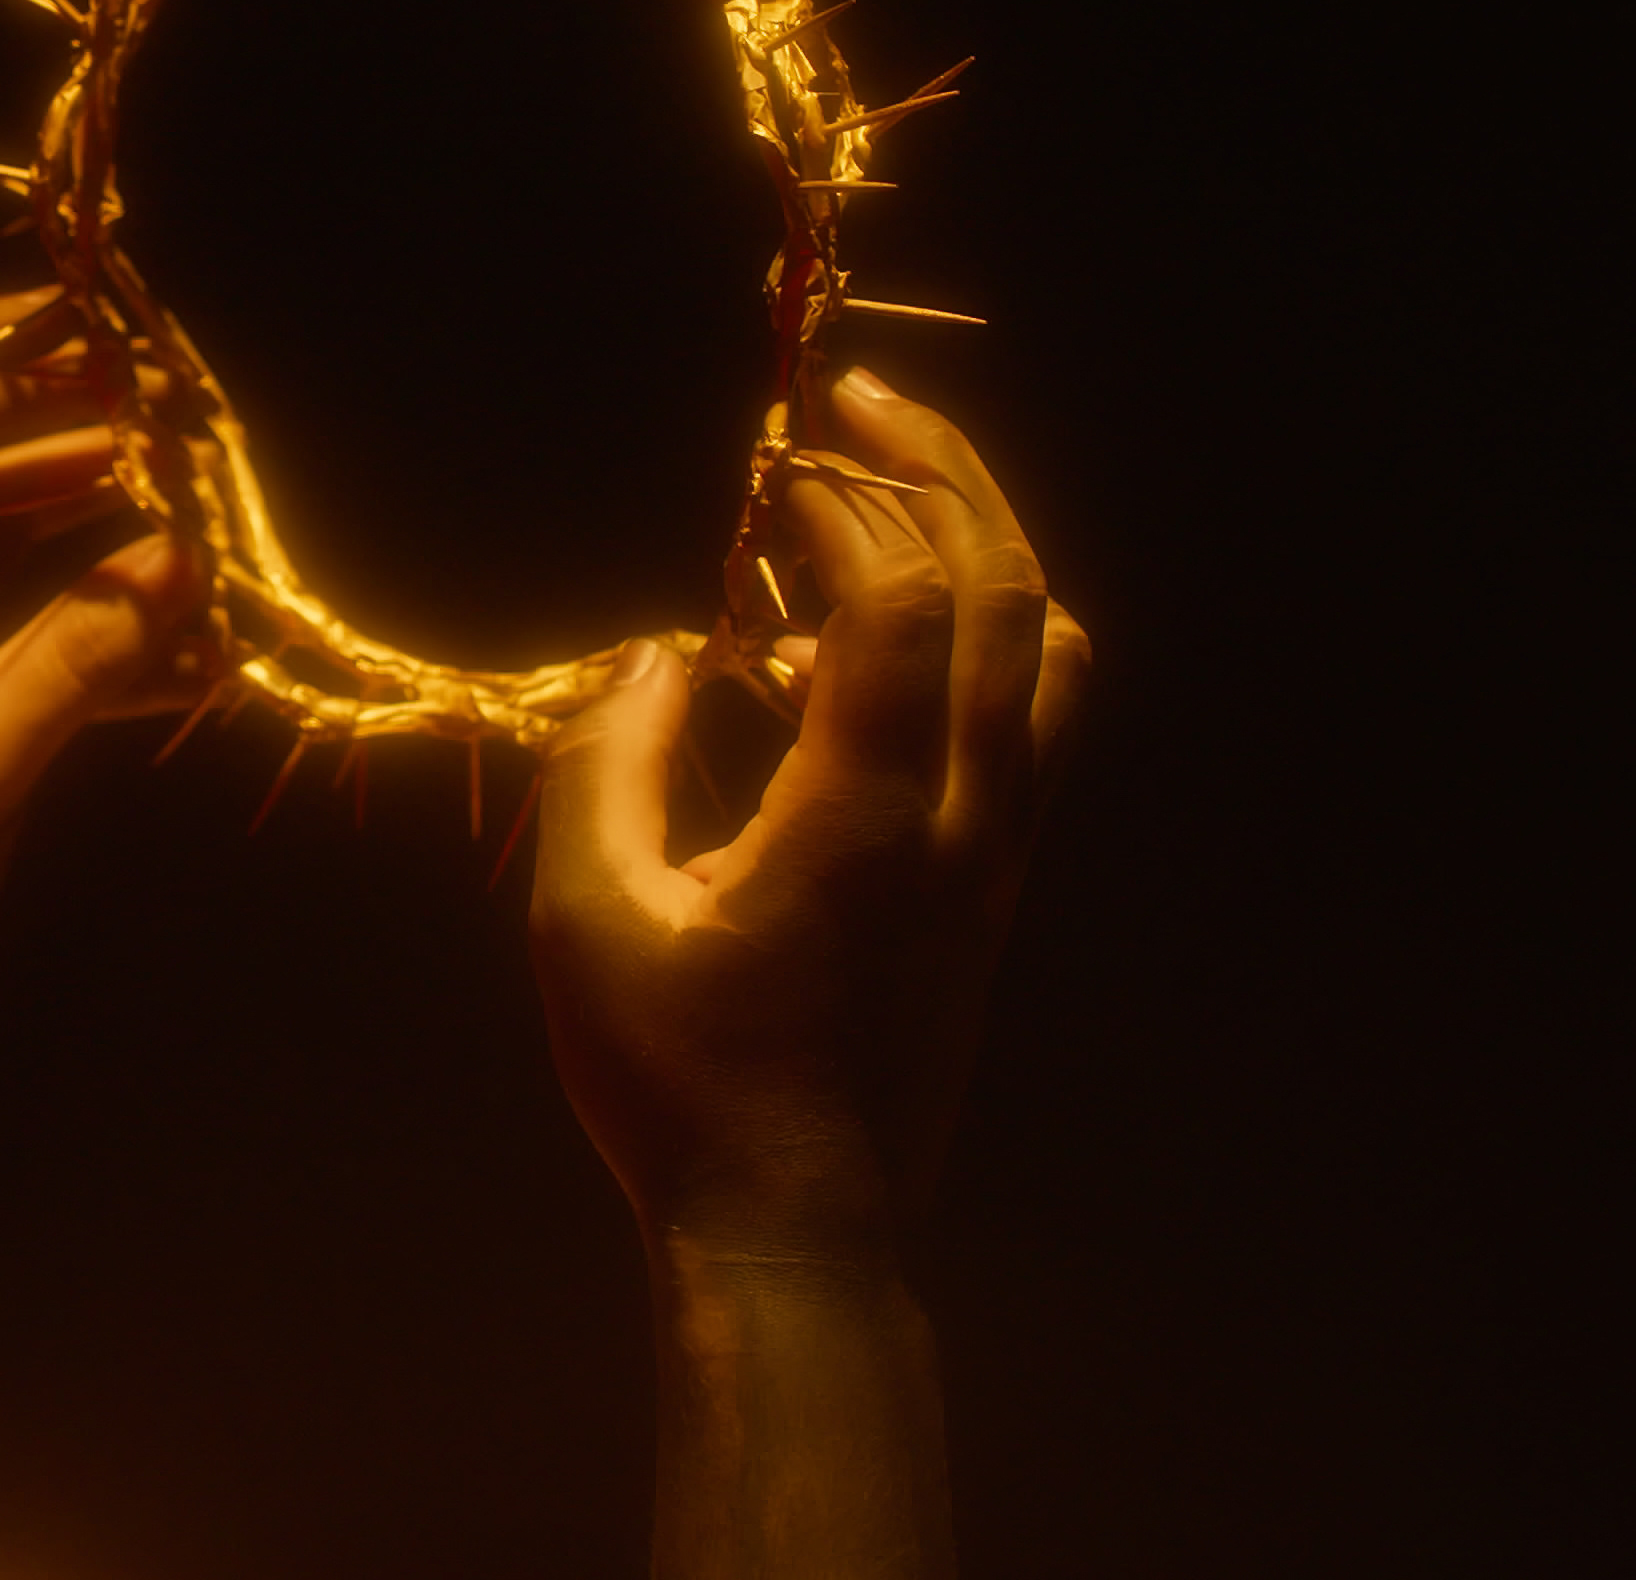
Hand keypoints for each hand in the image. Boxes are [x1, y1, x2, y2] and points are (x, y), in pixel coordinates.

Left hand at [0, 288, 209, 1060]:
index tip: (65, 315)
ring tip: (191, 490)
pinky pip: (34, 637)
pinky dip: (107, 630)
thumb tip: (187, 562)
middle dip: (55, 420)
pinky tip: (195, 634)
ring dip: (92, 516)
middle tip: (163, 394)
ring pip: (3, 545)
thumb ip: (78, 654)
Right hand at [529, 367, 1090, 1251]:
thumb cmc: (679, 1086)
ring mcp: (998, 854)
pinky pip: (1024, 720)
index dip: (841, 506)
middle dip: (942, 473)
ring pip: (1050, 653)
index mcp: (866, 818)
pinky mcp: (995, 888)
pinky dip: (966, 642)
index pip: (900, 601)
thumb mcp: (585, 921)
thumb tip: (651, 653)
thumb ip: (605, 763)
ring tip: (877, 508)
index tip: (770, 463)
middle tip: (858, 404)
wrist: (802, 1231)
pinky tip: (847, 656)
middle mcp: (966, 819)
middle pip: (1012, 593)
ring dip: (979, 552)